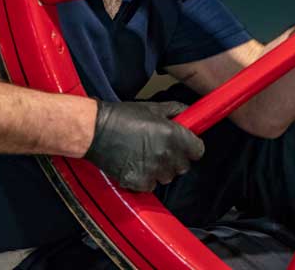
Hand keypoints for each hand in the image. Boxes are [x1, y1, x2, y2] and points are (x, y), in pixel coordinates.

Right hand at [84, 100, 204, 191]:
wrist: (95, 131)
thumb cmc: (123, 117)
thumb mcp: (154, 108)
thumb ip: (176, 111)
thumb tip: (191, 112)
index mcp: (173, 135)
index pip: (198, 151)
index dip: (192, 147)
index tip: (185, 145)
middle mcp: (166, 154)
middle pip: (184, 166)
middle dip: (176, 159)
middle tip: (162, 149)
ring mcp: (153, 170)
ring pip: (168, 177)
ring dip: (161, 170)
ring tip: (146, 157)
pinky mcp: (138, 182)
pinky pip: (151, 185)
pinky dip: (146, 179)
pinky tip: (136, 165)